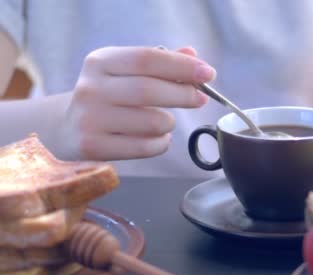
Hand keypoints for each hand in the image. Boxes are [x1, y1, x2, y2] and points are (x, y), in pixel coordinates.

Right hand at [56, 46, 214, 160]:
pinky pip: (145, 147)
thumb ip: (160, 64)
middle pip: (150, 90)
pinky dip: (160, 143)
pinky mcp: (93, 146)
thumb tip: (192, 54)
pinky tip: (155, 138)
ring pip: (152, 122)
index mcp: (101, 62)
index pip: (147, 59)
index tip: (208, 73)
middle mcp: (91, 88)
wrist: (67, 128)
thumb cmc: (109, 97)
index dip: (182, 66)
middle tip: (199, 99)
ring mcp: (90, 118)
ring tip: (164, 122)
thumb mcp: (127, 73)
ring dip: (169, 124)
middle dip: (183, 95)